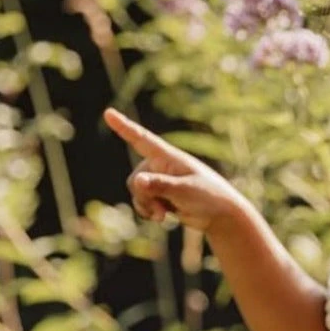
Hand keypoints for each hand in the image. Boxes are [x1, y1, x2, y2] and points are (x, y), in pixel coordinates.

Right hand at [103, 107, 245, 233]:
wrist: (220, 216)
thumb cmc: (209, 197)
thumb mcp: (185, 191)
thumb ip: (160, 186)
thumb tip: (136, 181)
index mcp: (169, 157)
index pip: (142, 139)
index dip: (124, 127)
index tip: (108, 113)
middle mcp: (161, 166)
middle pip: (135, 179)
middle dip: (143, 196)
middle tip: (161, 210)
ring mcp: (159, 181)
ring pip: (136, 191)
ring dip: (146, 206)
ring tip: (163, 216)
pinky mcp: (161, 195)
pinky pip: (141, 202)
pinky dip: (147, 211)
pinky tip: (161, 218)